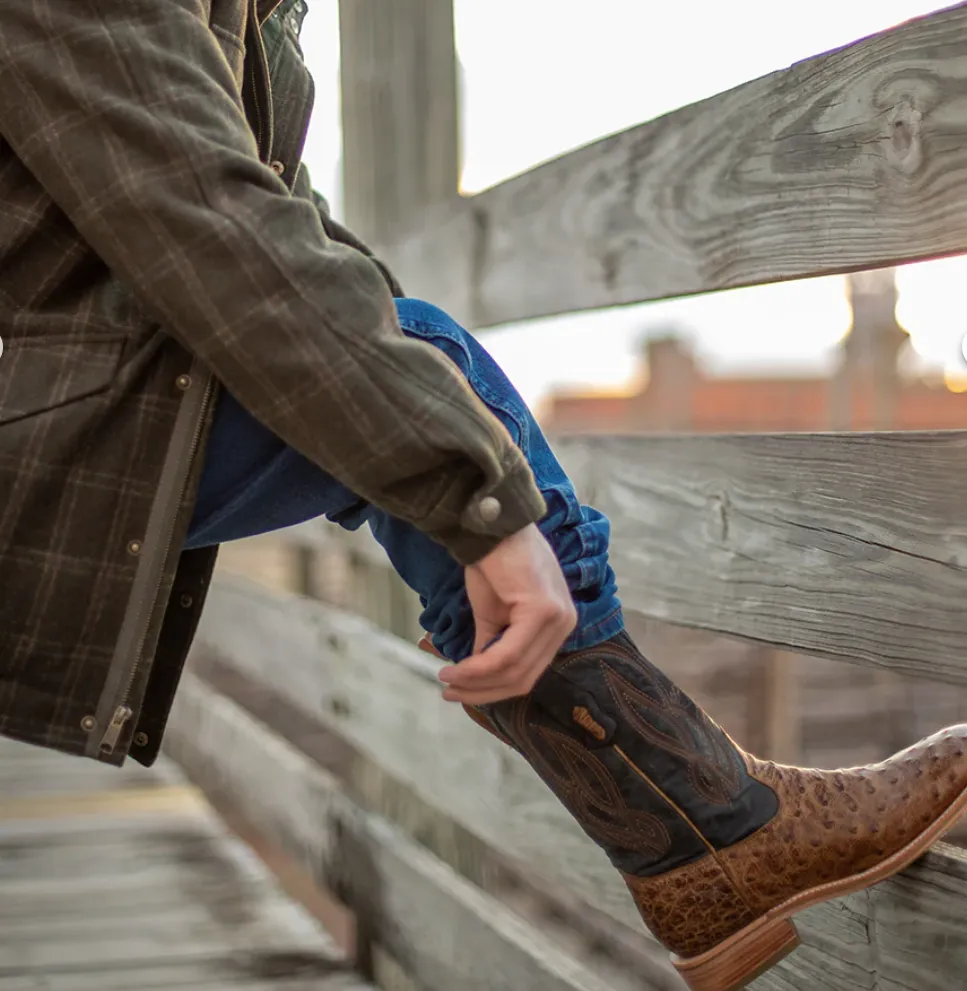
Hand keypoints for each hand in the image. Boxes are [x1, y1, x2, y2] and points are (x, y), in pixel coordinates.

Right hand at [438, 523, 576, 704]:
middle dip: (483, 692)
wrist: (489, 526)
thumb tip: (476, 676)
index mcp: (557, 626)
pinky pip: (508, 654)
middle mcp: (565, 625)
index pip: (530, 672)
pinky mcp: (543, 611)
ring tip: (447, 680)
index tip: (459, 691)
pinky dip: (480, 667)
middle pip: (524, 678)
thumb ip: (492, 645)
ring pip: (516, 671)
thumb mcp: (493, 613)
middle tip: (449, 692)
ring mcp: (558, 618)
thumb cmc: (493, 562)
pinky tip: (457, 668)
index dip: (493, 689)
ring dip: (476, 681)